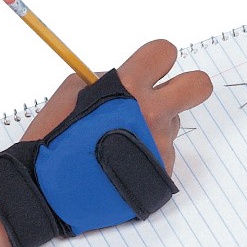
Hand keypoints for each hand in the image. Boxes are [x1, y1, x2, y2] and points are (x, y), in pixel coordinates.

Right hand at [21, 39, 212, 173]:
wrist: (48, 193)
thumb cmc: (52, 142)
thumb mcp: (69, 94)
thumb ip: (104, 80)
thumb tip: (128, 79)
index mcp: (127, 89)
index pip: (164, 52)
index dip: (158, 60)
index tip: (150, 70)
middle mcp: (152, 115)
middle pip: (198, 86)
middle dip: (188, 87)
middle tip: (168, 97)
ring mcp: (160, 146)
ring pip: (173, 125)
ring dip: (154, 129)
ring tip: (119, 146)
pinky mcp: (162, 173)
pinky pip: (164, 154)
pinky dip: (147, 157)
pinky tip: (121, 166)